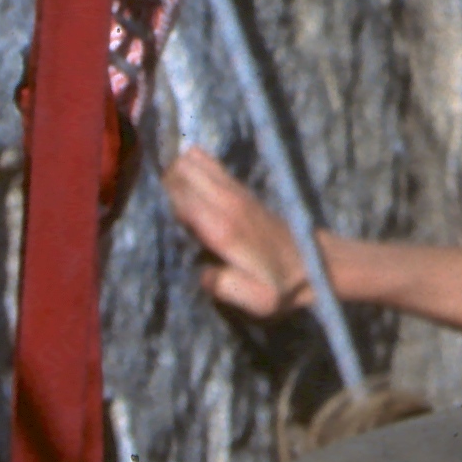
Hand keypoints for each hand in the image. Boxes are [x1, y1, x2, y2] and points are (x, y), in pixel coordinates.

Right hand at [159, 145, 307, 321]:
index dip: (159, 200)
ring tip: (166, 194)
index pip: (179, 196)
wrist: (316, 265)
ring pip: (191, 160)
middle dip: (162, 182)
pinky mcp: (240, 189)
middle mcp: (226, 202)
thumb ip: (223, 287)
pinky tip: (184, 182)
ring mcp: (234, 191)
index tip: (145, 212)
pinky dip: (190, 164)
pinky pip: (206, 162)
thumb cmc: (283, 286)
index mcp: (223, 229)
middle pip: (180, 170)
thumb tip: (198, 273)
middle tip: (154, 205)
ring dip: (175, 171)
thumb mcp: (257, 301)